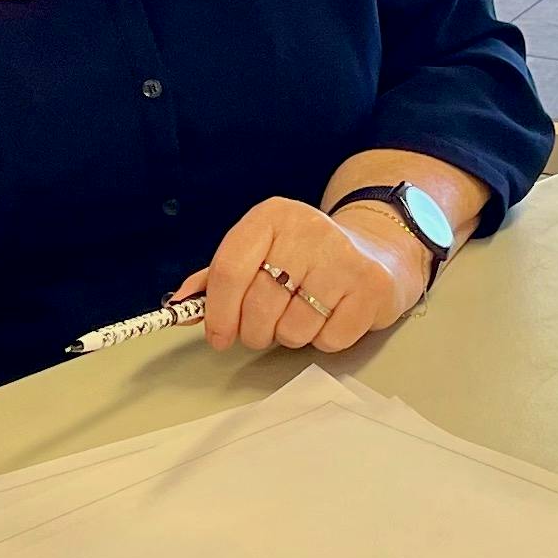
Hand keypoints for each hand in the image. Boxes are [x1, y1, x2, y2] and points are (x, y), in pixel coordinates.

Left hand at [181, 197, 421, 356]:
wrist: (377, 252)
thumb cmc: (307, 258)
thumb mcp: (261, 252)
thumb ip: (218, 277)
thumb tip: (179, 304)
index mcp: (272, 216)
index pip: (230, 270)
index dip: (217, 312)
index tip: (217, 336)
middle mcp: (308, 229)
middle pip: (258, 305)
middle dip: (253, 331)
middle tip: (262, 330)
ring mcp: (343, 257)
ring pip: (292, 329)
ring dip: (290, 336)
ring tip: (302, 315)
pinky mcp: (371, 286)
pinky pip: (328, 340)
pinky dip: (323, 340)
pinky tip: (330, 316)